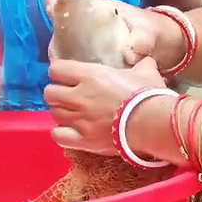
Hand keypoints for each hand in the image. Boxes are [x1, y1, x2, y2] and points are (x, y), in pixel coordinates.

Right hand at [42, 0, 179, 67]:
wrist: (167, 46)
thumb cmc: (156, 32)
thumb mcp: (150, 33)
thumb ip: (140, 41)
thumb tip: (129, 54)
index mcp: (103, 6)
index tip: (52, 7)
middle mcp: (92, 19)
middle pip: (63, 18)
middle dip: (54, 31)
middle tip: (56, 49)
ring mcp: (92, 36)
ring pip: (66, 38)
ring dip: (59, 49)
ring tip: (61, 65)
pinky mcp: (94, 52)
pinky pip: (75, 53)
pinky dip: (70, 62)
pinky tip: (70, 74)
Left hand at [43, 57, 173, 157]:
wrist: (151, 124)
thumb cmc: (147, 95)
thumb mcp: (146, 72)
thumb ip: (141, 65)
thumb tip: (146, 61)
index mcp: (89, 75)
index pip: (56, 69)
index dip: (60, 73)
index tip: (67, 76)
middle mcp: (78, 96)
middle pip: (49, 93)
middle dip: (57, 94)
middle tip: (69, 96)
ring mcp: (78, 119)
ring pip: (53, 113)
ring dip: (61, 113)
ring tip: (71, 114)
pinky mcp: (82, 139)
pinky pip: (58, 135)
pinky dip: (61, 133)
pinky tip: (70, 131)